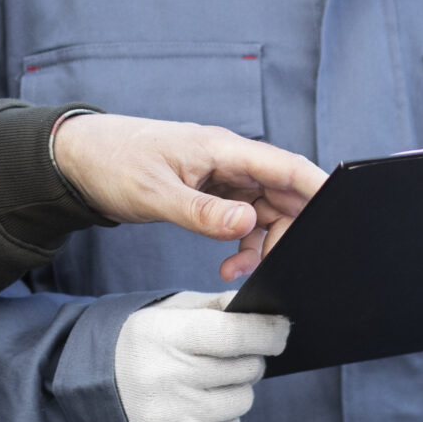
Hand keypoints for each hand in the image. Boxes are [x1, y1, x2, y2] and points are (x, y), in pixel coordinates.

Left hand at [51, 112, 324, 281]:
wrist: (80, 159)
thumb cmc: (114, 163)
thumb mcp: (155, 194)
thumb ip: (201, 213)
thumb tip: (246, 225)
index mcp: (223, 149)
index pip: (286, 166)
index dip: (319, 187)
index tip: (342, 212)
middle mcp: (230, 161)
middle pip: (285, 193)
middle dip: (289, 231)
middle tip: (272, 264)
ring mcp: (222, 177)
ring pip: (266, 211)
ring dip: (262, 244)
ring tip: (237, 272)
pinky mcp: (212, 193)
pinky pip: (244, 220)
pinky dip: (243, 245)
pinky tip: (228, 265)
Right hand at [114, 290, 290, 421]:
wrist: (91, 398)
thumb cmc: (137, 348)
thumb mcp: (164, 315)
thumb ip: (212, 306)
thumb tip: (259, 309)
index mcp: (165, 337)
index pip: (235, 334)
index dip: (267, 330)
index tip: (281, 327)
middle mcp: (170, 380)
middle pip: (247, 368)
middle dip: (248, 358)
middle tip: (223, 356)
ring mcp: (176, 420)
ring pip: (243, 400)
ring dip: (234, 389)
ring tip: (202, 383)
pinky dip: (221, 418)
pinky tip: (192, 408)